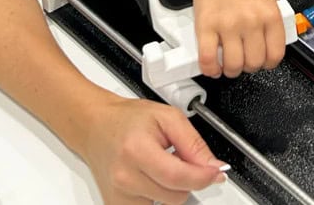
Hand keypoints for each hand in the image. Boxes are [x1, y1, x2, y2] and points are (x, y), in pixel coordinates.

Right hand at [83, 95, 227, 204]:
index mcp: (137, 150)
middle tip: (180, 157)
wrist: (97, 126)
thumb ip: (193, 143)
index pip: (178, 177)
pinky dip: (159, 196)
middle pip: (176, 195)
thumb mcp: (167, 117)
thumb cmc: (128, 119)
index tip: (216, 172)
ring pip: (167, 204)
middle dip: (188, 179)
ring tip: (162, 165)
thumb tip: (213, 166)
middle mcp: (125, 177)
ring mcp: (119, 196)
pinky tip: (152, 178)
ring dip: (173, 188)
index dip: (203, 177)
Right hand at [178, 0, 285, 76]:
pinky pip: (208, 59)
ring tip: (228, 62)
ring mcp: (228, 24)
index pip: (275, 54)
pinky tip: (212, 65)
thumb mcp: (266, 0)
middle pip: (254, 63)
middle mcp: (250, 20)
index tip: (262, 61)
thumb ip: (272, 24)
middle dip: (248, 66)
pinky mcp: (206, 26)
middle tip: (243, 60)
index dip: (268, 63)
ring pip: (233, 66)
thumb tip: (273, 50)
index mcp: (269, 14)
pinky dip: (210, 68)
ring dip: (230, 70)